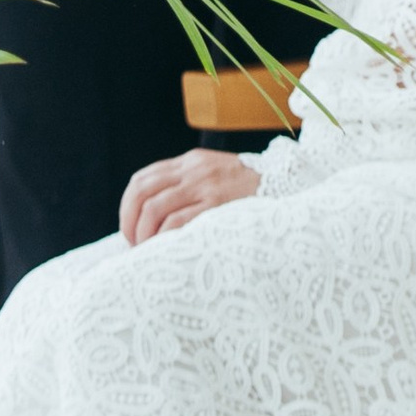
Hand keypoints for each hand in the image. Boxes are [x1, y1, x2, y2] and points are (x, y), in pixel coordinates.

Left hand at [121, 150, 261, 244]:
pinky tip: (166, 251)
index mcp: (189, 162)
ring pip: (155, 208)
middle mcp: (193, 171)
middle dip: (129, 222)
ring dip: (144, 234)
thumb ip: (189, 187)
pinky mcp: (217, 204)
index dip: (127, 207)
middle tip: (134, 245)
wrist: (288, 186)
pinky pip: (177, 222)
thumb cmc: (248, 192)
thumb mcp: (215, 177)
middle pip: (141, 192)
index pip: (142, 180)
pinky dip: (163, 239)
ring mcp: (204, 186)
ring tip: (149, 252)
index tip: (130, 230)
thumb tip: (155, 218)